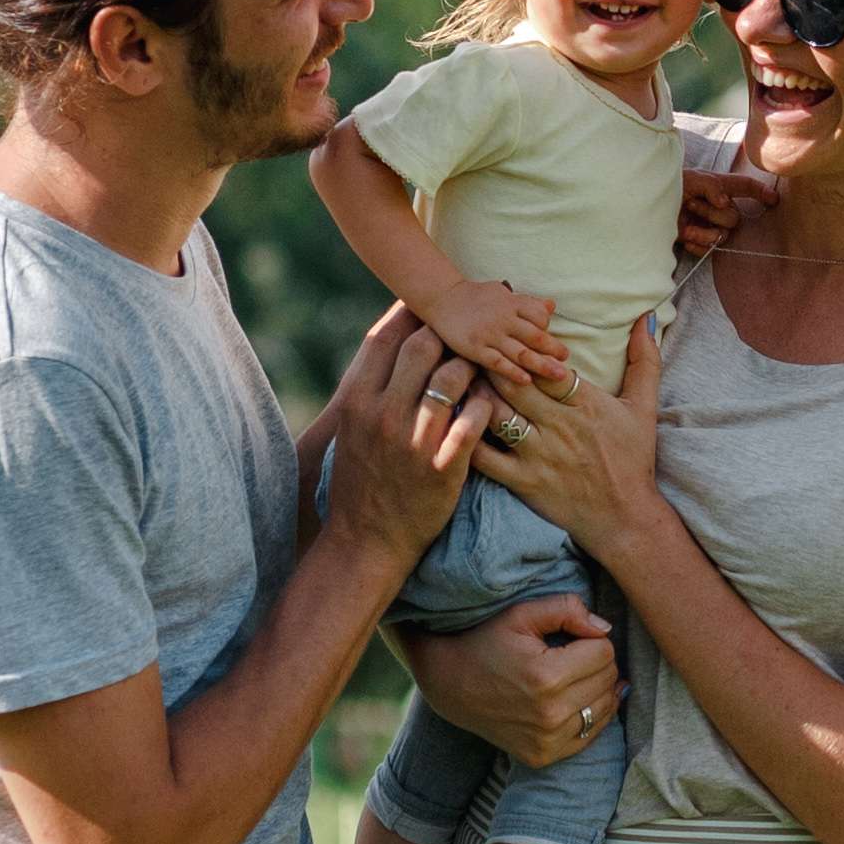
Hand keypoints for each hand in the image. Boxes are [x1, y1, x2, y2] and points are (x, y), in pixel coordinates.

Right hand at [314, 305, 494, 565]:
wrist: (366, 540)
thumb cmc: (361, 479)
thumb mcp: (352, 429)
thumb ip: (370, 387)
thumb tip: (391, 342)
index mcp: (356, 402)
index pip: (383, 338)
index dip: (408, 312)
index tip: (428, 303)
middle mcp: (381, 415)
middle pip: (421, 346)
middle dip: (447, 331)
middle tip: (467, 327)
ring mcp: (413, 441)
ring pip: (452, 376)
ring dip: (472, 363)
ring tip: (484, 362)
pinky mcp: (443, 467)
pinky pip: (474, 418)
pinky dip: (486, 402)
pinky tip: (492, 399)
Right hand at [404, 592, 619, 773]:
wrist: (449, 684)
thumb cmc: (486, 641)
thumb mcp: (521, 614)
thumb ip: (567, 610)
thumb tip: (605, 629)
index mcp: (547, 676)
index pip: (605, 652)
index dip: (592, 639)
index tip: (570, 638)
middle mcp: (550, 714)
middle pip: (608, 680)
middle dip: (597, 662)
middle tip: (571, 655)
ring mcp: (547, 741)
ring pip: (606, 708)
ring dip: (597, 689)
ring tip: (573, 676)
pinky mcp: (543, 756)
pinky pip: (591, 735)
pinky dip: (590, 716)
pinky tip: (574, 700)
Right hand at [432, 276, 576, 393]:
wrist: (441, 298)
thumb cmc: (475, 296)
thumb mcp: (502, 293)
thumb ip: (527, 302)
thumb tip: (552, 306)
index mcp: (511, 303)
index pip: (539, 317)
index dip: (548, 329)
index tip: (554, 343)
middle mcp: (503, 319)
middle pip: (535, 336)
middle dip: (554, 349)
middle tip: (567, 361)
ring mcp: (489, 335)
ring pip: (520, 352)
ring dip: (541, 364)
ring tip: (558, 375)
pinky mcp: (475, 349)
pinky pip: (498, 363)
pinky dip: (513, 372)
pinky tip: (527, 380)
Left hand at [467, 313, 660, 556]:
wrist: (625, 519)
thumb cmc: (634, 460)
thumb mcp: (644, 408)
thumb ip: (645, 361)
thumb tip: (647, 318)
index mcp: (586, 403)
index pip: (547, 366)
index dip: (523, 347)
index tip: (504, 332)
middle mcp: (560, 426)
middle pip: (514, 384)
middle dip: (488, 362)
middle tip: (466, 345)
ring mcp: (539, 455)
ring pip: (495, 414)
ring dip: (473, 393)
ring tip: (454, 376)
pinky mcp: (523, 481)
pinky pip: (485, 457)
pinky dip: (465, 436)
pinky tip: (451, 420)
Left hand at [676, 164, 777, 259]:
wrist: (644, 206)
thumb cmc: (668, 186)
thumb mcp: (689, 179)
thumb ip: (710, 185)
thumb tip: (724, 202)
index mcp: (718, 187)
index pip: (744, 187)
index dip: (760, 192)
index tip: (773, 200)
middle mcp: (717, 207)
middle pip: (734, 217)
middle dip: (712, 213)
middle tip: (690, 206)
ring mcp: (708, 225)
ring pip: (724, 234)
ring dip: (704, 231)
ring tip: (685, 225)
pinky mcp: (698, 240)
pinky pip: (709, 249)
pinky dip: (697, 244)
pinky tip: (684, 237)